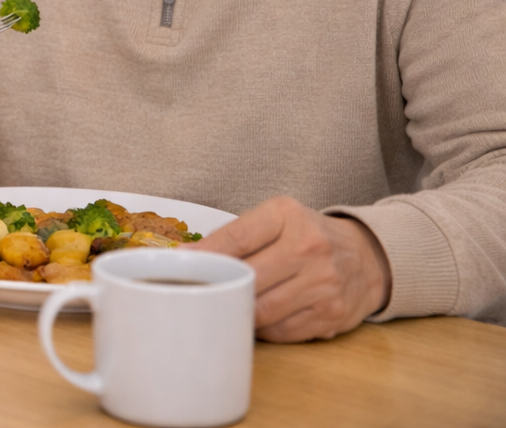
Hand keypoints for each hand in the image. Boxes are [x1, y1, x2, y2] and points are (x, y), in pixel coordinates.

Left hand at [189, 196, 391, 341]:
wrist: (366, 259)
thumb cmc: (308, 236)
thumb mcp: (275, 219)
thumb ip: (235, 235)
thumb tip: (187, 256)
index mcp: (287, 216)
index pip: (236, 237)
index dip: (205, 254)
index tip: (180, 263)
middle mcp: (309, 248)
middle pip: (246, 277)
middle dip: (219, 286)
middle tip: (199, 291)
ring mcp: (323, 284)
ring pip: (261, 309)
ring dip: (238, 311)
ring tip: (226, 306)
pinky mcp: (331, 315)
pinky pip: (281, 331)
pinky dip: (262, 328)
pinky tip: (256, 318)